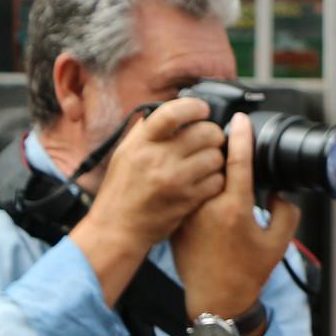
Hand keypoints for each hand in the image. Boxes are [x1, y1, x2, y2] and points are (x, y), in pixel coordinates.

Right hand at [77, 98, 225, 252]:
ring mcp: (174, 180)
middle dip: (214, 133)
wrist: (118, 228)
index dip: (194, 107)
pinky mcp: (187, 200)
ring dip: (217, 157)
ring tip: (208, 162)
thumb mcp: (126, 153)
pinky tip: (207, 180)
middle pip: (205, 132)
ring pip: (216, 157)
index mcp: (142, 143)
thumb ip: (147, 132)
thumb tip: (171, 110)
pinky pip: (217, 181)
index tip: (202, 109)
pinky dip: (217, 179)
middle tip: (211, 139)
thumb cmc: (122, 189)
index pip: (172, 113)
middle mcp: (158, 159)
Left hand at [171, 113, 302, 335]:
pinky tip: (197, 181)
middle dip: (219, 146)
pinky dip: (191, 183)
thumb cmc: (247, 274)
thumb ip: (286, 212)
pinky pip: (186, 193)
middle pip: (212, 162)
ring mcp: (189, 214)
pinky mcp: (177, 221)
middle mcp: (208, 207)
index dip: (240, 135)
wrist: (215, 301)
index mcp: (235, 208)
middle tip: (226, 136)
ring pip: (195, 176)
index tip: (240, 118)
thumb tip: (278, 192)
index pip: (238, 160)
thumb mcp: (278, 243)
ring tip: (210, 156)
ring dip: (202, 163)